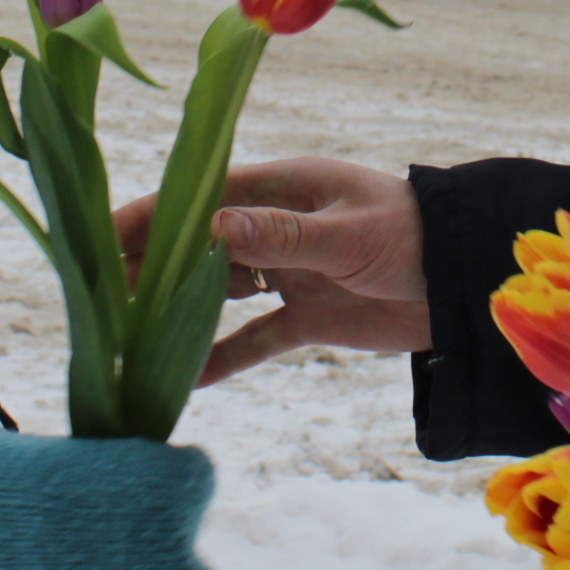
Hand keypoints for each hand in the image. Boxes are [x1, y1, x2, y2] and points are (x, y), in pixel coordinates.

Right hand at [114, 157, 431, 382]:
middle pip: (201, 247)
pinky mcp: (309, 316)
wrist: (468, 281)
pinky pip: (255, 338)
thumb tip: (213, 228)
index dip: (152, 217)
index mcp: (282, 191)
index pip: (202, 200)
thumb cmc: (414, 235)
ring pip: (220, 292)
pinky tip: (185, 378)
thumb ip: (283, 237)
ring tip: (129, 335)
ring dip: (180, 310)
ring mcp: (291, 273)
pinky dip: (223, 356)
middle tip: (101, 296)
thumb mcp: (347, 235)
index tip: (102, 237)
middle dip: (153, 267)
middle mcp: (277, 228)